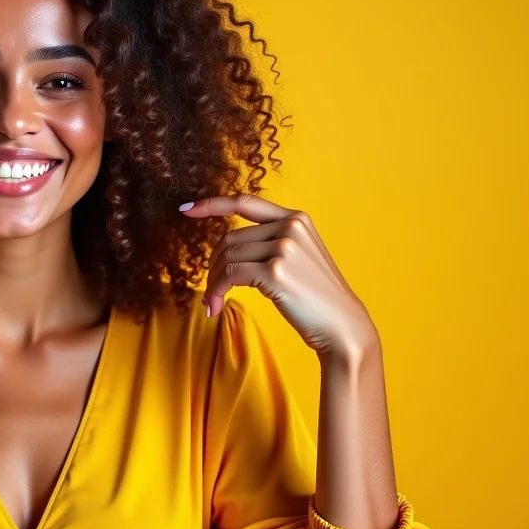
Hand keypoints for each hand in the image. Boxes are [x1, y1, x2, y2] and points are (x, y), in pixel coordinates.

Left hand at [180, 194, 377, 358]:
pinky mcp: (275, 271)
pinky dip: (215, 292)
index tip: (186, 209)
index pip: (246, 202)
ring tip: (213, 302)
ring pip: (226, 258)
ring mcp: (284, 247)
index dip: (213, 204)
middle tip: (211, 290)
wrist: (342, 326)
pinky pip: (228, 276)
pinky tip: (215, 306)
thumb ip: (271, 242)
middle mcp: (291, 226)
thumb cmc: (316, 297)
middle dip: (213, 265)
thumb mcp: (299, 257)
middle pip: (229, 239)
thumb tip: (227, 248)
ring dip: (212, 283)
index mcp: (296, 218)